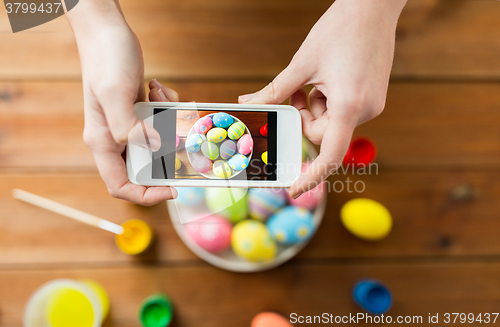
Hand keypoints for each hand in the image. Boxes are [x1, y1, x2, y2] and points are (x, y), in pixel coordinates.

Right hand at [68, 2, 176, 204]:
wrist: (108, 32)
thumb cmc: (105, 60)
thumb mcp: (114, 94)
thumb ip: (129, 128)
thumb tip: (154, 149)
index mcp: (103, 142)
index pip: (120, 185)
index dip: (146, 195)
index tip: (171, 189)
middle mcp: (115, 138)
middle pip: (147, 165)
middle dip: (167, 151)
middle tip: (177, 130)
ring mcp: (130, 125)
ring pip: (160, 142)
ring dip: (169, 122)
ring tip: (162, 96)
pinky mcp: (141, 112)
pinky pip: (163, 121)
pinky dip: (169, 107)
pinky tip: (158, 88)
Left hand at [238, 0, 405, 197]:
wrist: (373, 6)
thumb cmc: (340, 30)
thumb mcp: (301, 64)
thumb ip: (276, 91)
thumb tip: (250, 103)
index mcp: (350, 105)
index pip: (331, 154)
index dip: (312, 176)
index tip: (294, 188)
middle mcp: (366, 110)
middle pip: (323, 133)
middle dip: (304, 117)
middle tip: (297, 91)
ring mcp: (371, 104)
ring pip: (330, 120)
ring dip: (314, 105)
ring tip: (313, 78)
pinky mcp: (371, 96)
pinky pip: (341, 110)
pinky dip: (326, 100)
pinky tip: (325, 77)